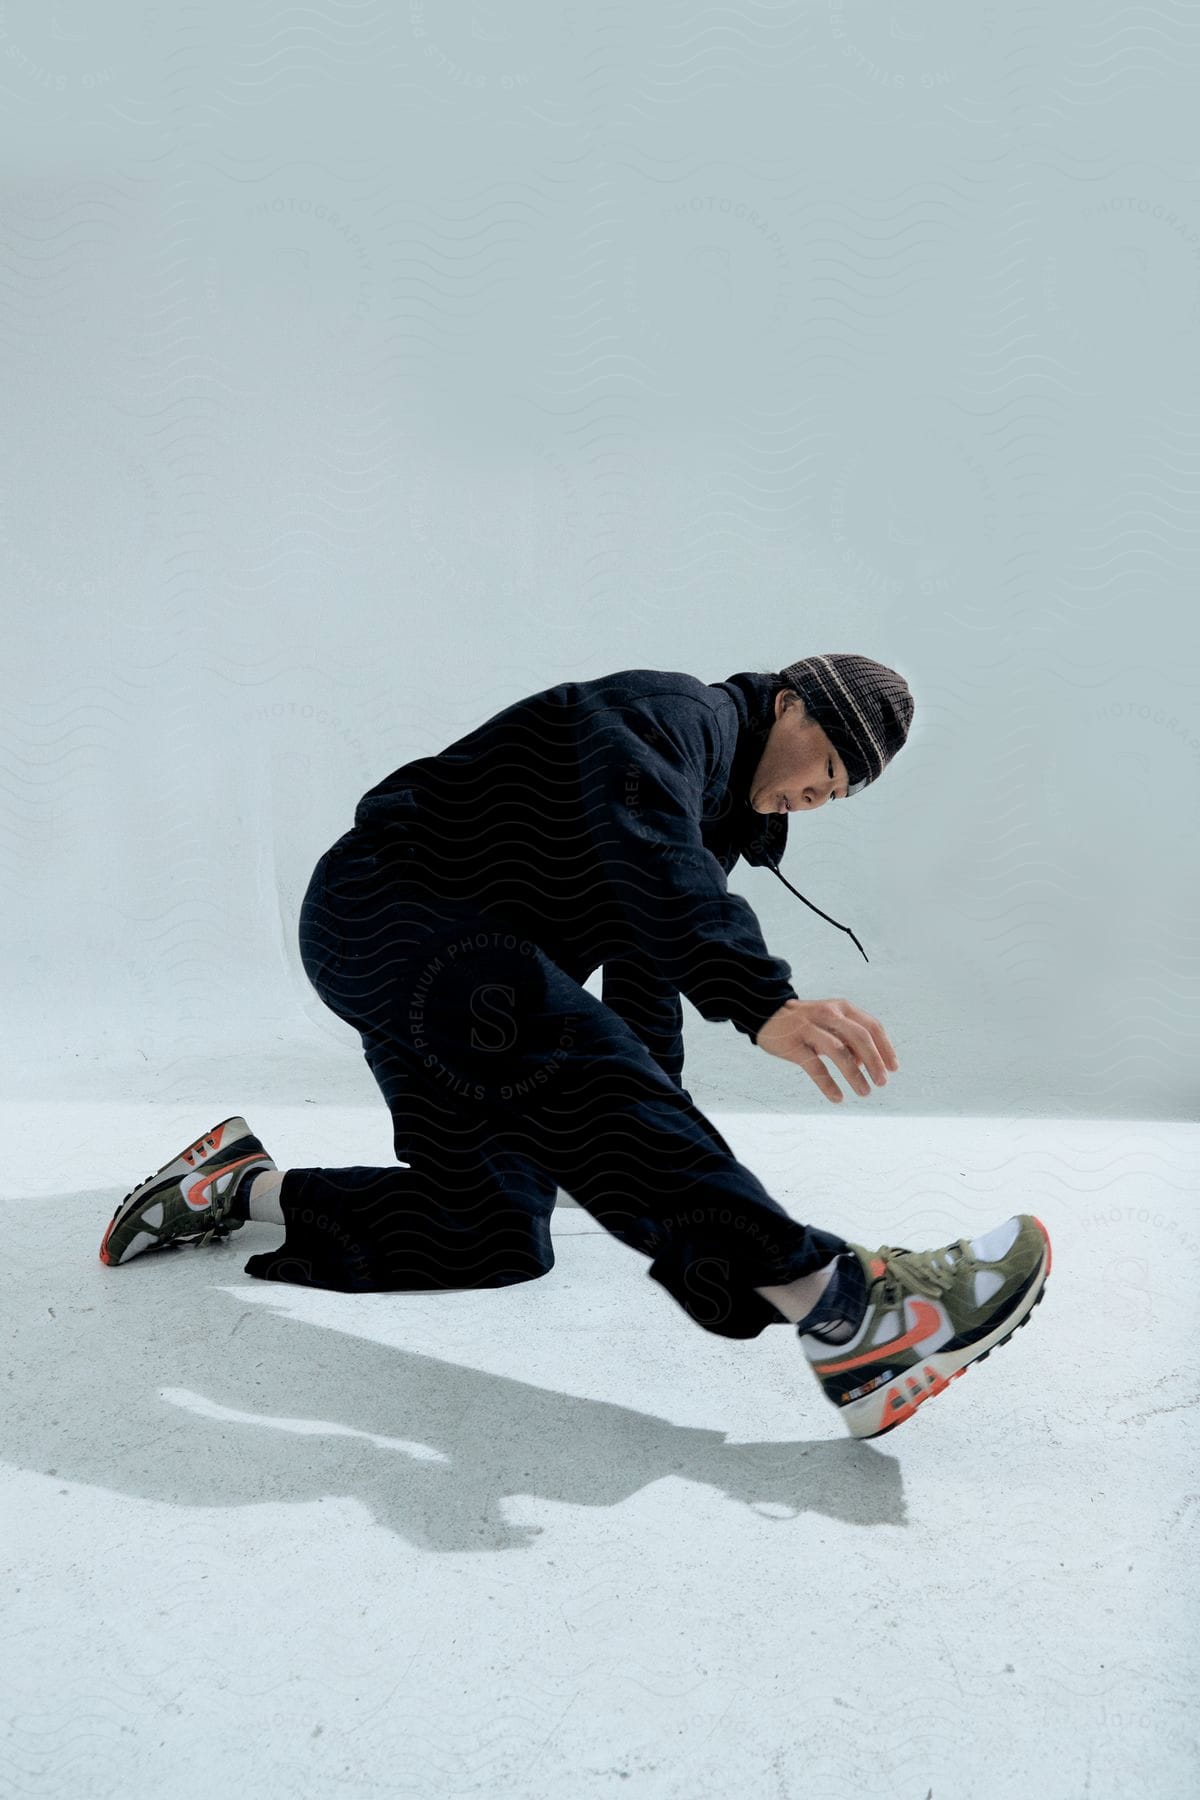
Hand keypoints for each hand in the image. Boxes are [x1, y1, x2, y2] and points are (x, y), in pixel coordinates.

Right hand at [754, 997, 898, 1103]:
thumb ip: (849, 1040)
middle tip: (882, 1083)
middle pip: (860, 1038)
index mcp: (842, 1008)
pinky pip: (815, 1067)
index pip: (872, 1026)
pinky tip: (837, 1098)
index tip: (893, 1069)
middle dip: (875, 1062)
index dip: (885, 1048)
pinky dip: (828, 1084)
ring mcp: (809, 1028)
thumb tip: (865, 1065)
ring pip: (839, 1052)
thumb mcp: (830, 1023)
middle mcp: (828, 1014)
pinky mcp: (794, 1044)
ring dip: (855, 1075)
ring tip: (864, 1092)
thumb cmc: (806, 1022)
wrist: (765, 1014)